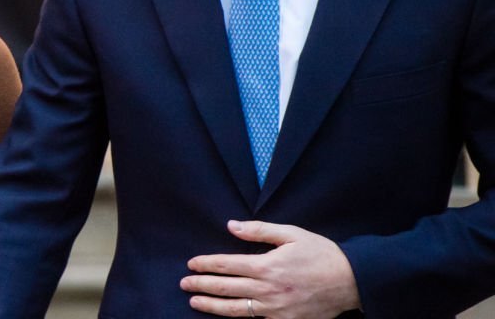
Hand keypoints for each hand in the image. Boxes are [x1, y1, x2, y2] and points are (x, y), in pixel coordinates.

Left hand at [179, 220, 361, 317]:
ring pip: (236, 310)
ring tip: (195, 303)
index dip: (206, 265)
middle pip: (226, 288)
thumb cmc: (321, 254)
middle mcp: (267, 290)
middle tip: (184, 284)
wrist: (352, 281)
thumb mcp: (291, 234)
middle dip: (201, 286)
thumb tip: (231, 226)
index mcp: (267, 266)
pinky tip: (226, 316)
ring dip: (212, 306)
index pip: (227, 265)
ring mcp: (276, 309)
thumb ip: (259, 230)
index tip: (191, 264)